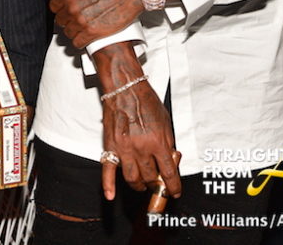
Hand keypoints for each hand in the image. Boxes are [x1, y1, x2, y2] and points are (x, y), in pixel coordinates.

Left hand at [49, 0, 142, 47]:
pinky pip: (78, 43)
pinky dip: (80, 41)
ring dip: (73, 31)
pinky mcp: (93, 33)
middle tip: (75, 17)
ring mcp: (83, 22)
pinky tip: (85, 36)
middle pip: (60, 21)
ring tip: (81, 27)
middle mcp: (73, 9)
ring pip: (67, 33)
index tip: (66, 8)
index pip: (53, 7)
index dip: (59, 7)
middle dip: (66, 19)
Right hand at [93, 44, 180, 200]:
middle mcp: (141, 147)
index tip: (174, 192)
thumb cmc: (145, 100)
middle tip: (157, 184)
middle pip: (150, 178)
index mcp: (157, 141)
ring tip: (142, 185)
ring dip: (139, 186)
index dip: (173, 187)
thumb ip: (169, 142)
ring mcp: (124, 148)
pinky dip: (108, 185)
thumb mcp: (166, 121)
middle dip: (156, 185)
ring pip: (132, 178)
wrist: (125, 87)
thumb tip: (171, 160)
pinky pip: (108, 169)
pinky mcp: (110, 145)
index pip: (168, 173)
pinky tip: (110, 195)